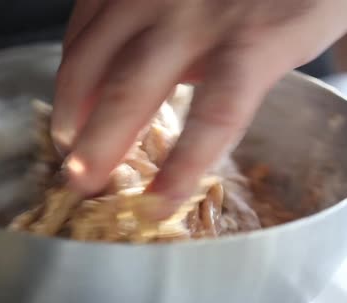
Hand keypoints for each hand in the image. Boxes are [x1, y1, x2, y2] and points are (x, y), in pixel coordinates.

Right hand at [53, 0, 346, 217]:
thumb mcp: (314, 26)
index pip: (215, 115)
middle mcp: (194, 14)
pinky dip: (72, 56)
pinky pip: (83, 19)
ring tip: (65, 140)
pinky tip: (72, 82)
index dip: (182, 166)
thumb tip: (271, 112)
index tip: (157, 205)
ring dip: (71, 105)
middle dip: (98, 144)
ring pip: (91, 54)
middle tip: (80, 183)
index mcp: (255, 35)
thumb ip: (295, 72)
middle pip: (132, 90)